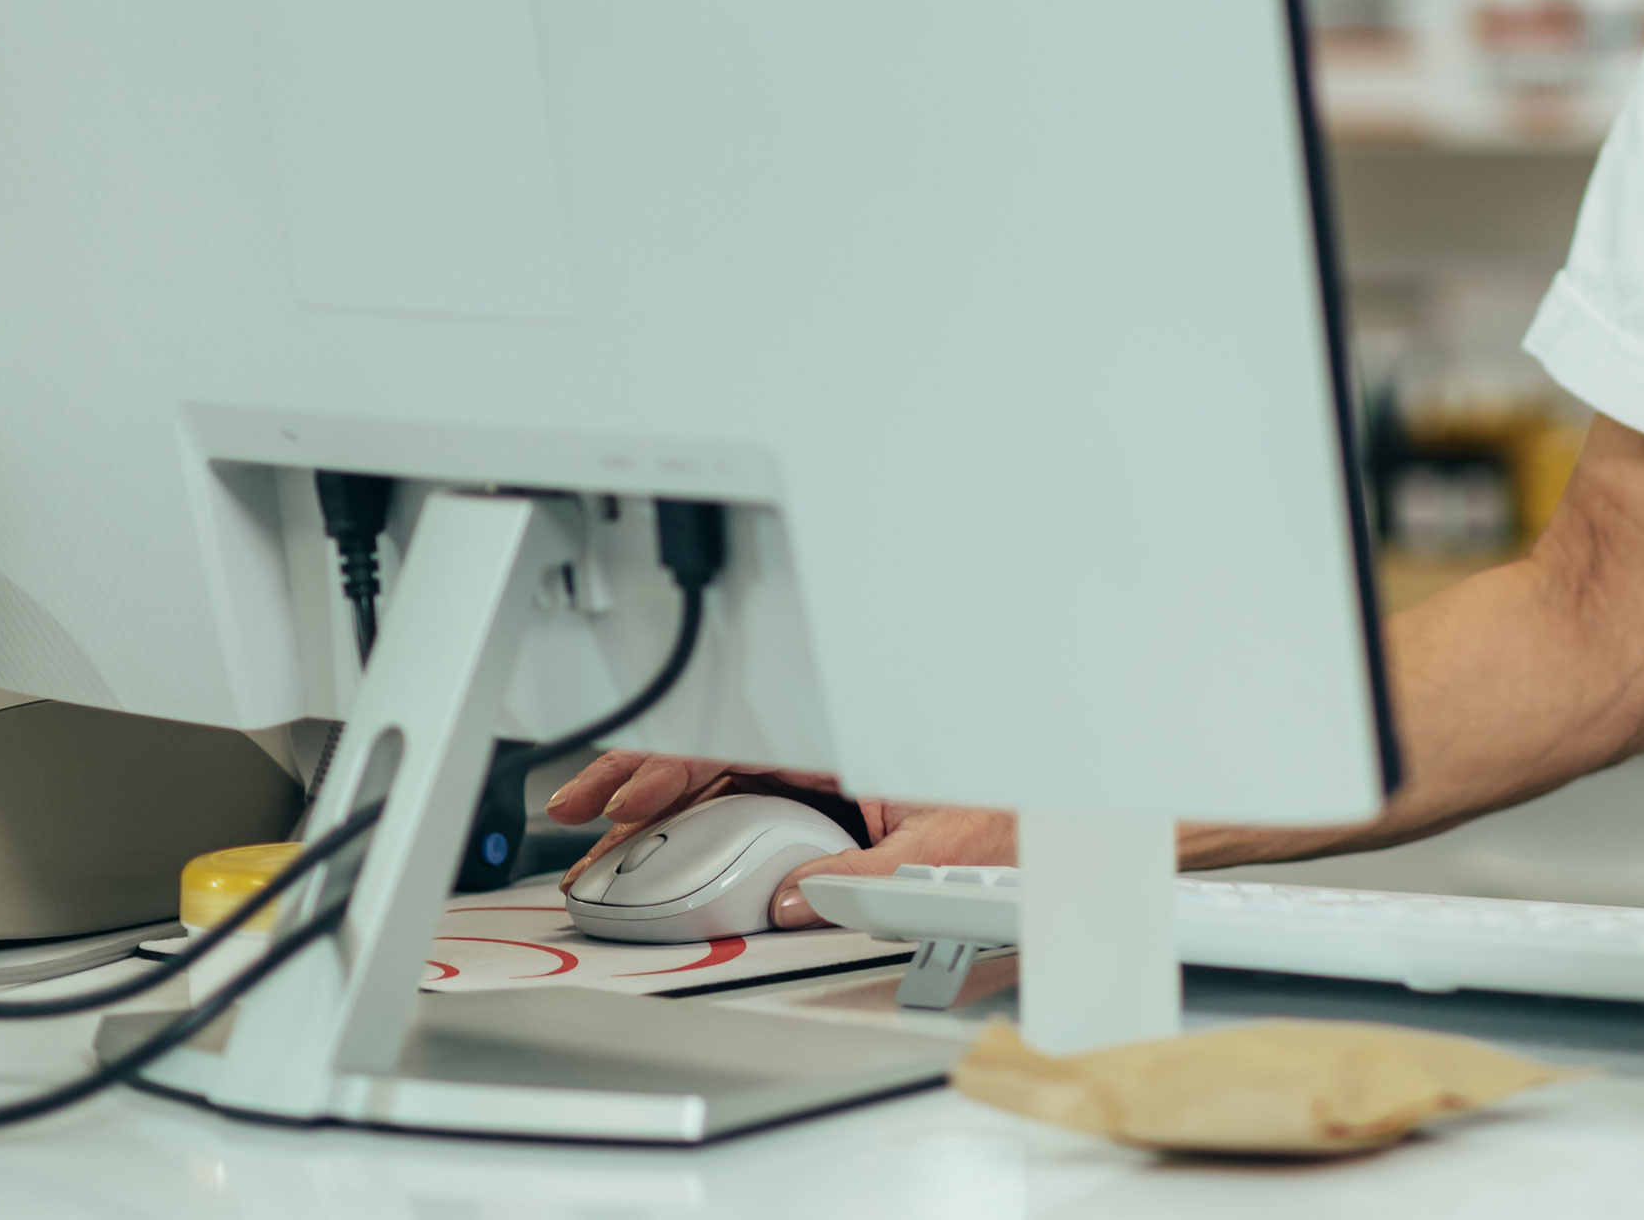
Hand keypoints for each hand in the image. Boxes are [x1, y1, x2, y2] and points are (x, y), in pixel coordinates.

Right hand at [541, 752, 1015, 930]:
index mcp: (846, 742)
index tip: (619, 799)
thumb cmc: (1019, 814)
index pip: (734, 744)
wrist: (1067, 822)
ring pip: (726, 777)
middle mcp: (831, 748)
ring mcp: (828, 772)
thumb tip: (792, 900)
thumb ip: (862, 881)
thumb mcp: (938, 852)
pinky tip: (670, 841)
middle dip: (637, 779)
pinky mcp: (834, 797)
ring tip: (603, 832)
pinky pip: (753, 797)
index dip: (667, 769)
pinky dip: (703, 816)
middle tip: (577, 808)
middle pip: (714, 755)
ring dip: (662, 803)